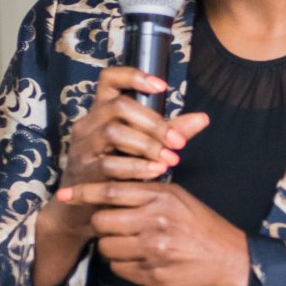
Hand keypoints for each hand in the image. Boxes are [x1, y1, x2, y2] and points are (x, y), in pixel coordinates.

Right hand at [32, 68, 207, 285]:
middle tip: (178, 142)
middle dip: (153, 123)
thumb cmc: (116, 171)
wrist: (85, 209)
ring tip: (170, 159)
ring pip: (113, 132)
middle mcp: (88, 123)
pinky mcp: (83, 171)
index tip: (162, 86)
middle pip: (118, 107)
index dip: (133, 76)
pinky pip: (109, 164)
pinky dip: (137, 167)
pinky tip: (156, 171)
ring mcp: (82, 147)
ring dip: (147, 145)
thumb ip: (170, 131)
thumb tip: (202, 118)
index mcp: (101, 111)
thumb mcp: (143, 146)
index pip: (109, 79)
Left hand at [55, 180, 249, 285]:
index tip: (64, 194)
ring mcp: (153, 251)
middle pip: (102, 221)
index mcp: (162, 196)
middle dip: (103, 226)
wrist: (233, 262)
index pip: (111, 190)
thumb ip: (147, 192)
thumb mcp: (180, 199)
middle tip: (117, 227)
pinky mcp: (153, 276)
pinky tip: (145, 262)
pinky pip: (120, 269)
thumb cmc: (204, 228)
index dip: (84, 192)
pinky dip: (126, 266)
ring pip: (107, 247)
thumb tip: (110, 189)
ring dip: (114, 248)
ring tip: (134, 246)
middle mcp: (155, 221)